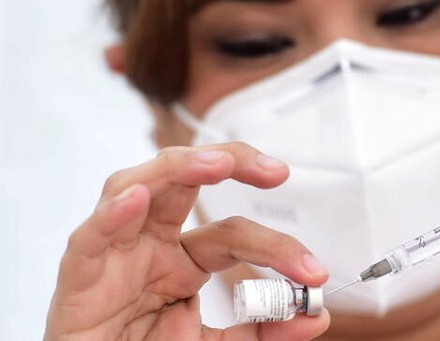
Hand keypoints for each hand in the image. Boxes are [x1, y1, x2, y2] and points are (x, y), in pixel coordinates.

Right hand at [45, 144, 329, 339]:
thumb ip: (264, 329)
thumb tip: (315, 316)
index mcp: (184, 260)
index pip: (233, 233)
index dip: (276, 247)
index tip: (313, 272)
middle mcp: (150, 245)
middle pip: (187, 181)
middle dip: (231, 161)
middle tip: (276, 171)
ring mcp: (115, 254)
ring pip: (137, 186)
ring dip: (178, 168)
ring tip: (218, 164)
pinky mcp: (79, 277)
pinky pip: (90, 237)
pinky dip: (112, 215)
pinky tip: (137, 199)